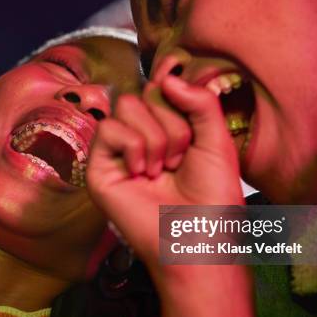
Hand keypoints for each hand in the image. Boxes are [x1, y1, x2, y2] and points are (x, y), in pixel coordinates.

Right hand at [87, 75, 257, 316]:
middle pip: (144, 93)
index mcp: (167, 131)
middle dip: (171, 125)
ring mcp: (118, 153)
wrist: (198, 239)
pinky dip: (132, 147)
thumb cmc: (213, 199)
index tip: (192, 138)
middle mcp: (141, 138)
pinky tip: (142, 173)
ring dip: (154, 138)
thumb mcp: (217, 140)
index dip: (179, 104)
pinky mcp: (100, 169)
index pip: (162, 89)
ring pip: (126, 106)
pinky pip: (108, 129)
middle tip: (178, 161)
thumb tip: (167, 77)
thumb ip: (199, 101)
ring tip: (161, 171)